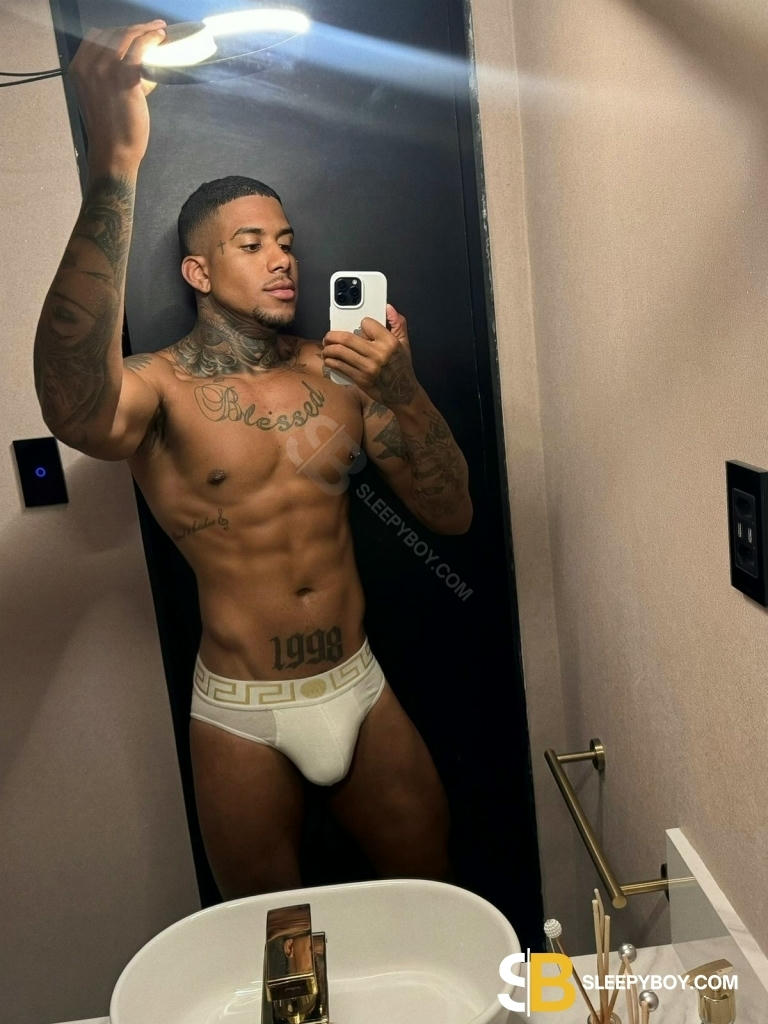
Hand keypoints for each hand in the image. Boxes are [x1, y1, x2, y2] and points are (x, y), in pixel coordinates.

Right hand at [68, 21, 166, 171]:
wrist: (113, 153)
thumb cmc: (110, 131)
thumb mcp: (99, 98)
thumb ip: (109, 79)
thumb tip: (138, 66)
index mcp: (78, 68)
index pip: (96, 37)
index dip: (117, 30)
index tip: (135, 31)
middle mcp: (88, 65)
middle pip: (112, 33)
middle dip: (135, 28)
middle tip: (153, 29)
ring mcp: (105, 70)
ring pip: (126, 37)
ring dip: (145, 30)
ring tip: (160, 31)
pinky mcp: (124, 78)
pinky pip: (139, 49)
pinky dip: (151, 39)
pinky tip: (160, 39)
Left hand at [322, 303, 419, 404]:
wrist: (403, 393)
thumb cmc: (402, 368)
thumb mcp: (405, 344)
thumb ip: (398, 323)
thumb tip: (388, 308)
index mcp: (389, 342)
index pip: (366, 323)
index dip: (360, 324)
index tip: (358, 329)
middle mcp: (378, 354)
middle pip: (347, 338)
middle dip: (332, 336)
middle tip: (328, 337)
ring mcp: (368, 367)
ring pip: (340, 352)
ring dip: (328, 349)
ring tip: (326, 348)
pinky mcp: (361, 379)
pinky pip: (340, 366)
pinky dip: (331, 362)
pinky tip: (329, 360)